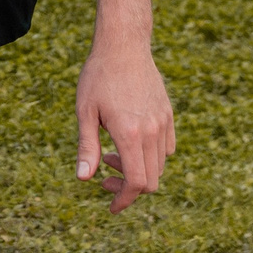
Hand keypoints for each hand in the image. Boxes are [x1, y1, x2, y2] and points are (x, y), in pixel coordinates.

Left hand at [75, 36, 173, 213]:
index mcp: (130, 134)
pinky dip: (151, 157)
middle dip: (128, 188)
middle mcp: (152, 132)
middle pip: (151, 180)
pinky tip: (131, 144)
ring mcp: (163, 123)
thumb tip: (84, 180)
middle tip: (105, 176)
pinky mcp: (168, 115)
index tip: (110, 207)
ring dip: (138, 170)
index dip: (124, 200)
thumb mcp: (85, 112)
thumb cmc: (98, 77)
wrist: (123, 46)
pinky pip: (167, 148)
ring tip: (112, 154)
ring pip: (159, 166)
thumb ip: (87, 148)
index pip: (136, 183)